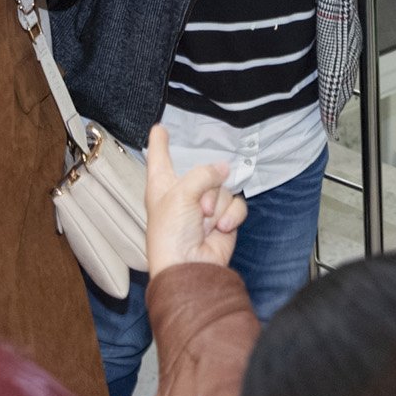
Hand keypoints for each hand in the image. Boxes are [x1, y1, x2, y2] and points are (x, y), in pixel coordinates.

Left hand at [143, 124, 246, 275]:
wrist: (191, 268)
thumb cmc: (172, 234)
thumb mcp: (181, 193)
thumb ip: (204, 174)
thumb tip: (224, 169)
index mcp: (162, 185)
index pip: (160, 157)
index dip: (159, 142)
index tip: (159, 128)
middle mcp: (184, 194)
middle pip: (205, 170)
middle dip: (207, 188)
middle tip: (199, 208)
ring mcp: (205, 208)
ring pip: (223, 188)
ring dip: (218, 206)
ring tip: (206, 223)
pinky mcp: (223, 220)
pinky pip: (236, 205)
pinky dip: (231, 216)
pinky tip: (221, 228)